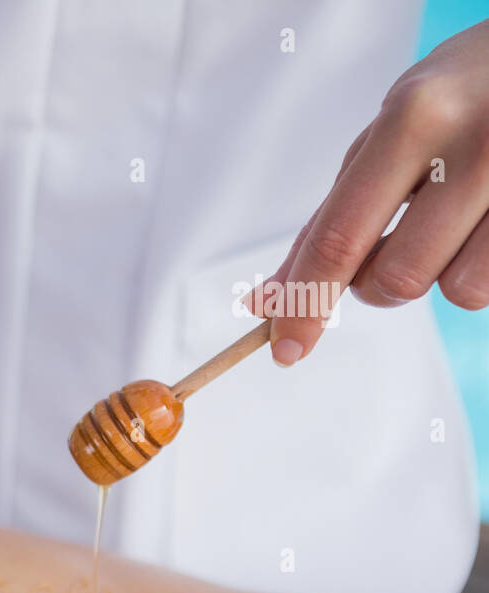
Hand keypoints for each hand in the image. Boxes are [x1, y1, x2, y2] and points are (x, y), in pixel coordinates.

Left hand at [247, 19, 488, 366]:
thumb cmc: (461, 96)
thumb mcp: (390, 133)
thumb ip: (333, 216)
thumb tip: (272, 299)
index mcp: (414, 120)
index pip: (342, 238)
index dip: (305, 304)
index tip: (284, 349)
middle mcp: (473, 149)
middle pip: (397, 279)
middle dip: (377, 285)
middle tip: (396, 243)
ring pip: (459, 291)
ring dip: (442, 273)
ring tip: (456, 218)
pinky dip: (481, 263)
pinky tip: (485, 219)